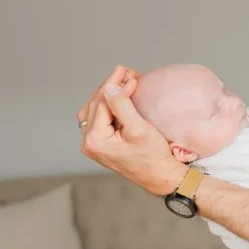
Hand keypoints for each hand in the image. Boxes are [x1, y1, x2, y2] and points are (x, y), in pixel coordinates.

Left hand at [77, 65, 185, 195]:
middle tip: (126, 72)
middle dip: (111, 86)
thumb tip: (109, 86)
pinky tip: (118, 96)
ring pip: (94, 109)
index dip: (116, 85)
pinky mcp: (100, 144)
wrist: (160, 176)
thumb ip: (121, 105)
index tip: (130, 73)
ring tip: (123, 81)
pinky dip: (107, 105)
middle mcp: (89, 143)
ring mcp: (93, 144)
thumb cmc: (153, 156)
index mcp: (95, 140)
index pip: (102, 103)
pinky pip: (98, 118)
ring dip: (108, 94)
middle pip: (95, 104)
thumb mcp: (138, 128)